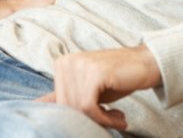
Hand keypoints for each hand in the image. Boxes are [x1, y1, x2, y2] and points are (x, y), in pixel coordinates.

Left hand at [38, 45, 161, 130]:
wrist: (146, 64)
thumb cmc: (117, 78)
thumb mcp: (87, 89)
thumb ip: (66, 96)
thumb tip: (36, 106)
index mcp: (61, 64)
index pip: (58, 103)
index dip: (77, 116)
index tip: (96, 118)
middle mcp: (66, 62)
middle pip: (67, 107)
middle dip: (89, 119)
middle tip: (112, 119)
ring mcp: (79, 65)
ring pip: (78, 109)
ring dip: (101, 120)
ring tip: (117, 118)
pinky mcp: (94, 73)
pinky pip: (89, 107)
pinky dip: (105, 118)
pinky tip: (120, 116)